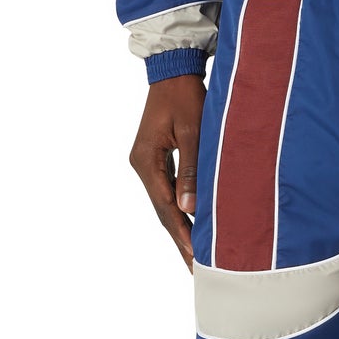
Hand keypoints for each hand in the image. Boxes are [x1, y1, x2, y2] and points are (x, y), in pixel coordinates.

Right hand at [129, 75, 203, 269]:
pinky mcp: (156, 158)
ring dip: (180, 228)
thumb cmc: (186, 96)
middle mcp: (142, 165)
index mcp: (146, 161)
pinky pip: (168, 190)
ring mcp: (147, 163)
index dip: (182, 233)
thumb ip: (193, 169)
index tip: (195, 257)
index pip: (165, 206)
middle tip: (196, 269)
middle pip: (162, 210)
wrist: (173, 69)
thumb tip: (190, 208)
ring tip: (194, 256)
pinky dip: (180, 209)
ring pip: (165, 203)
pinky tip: (190, 224)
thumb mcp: (193, 131)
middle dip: (180, 239)